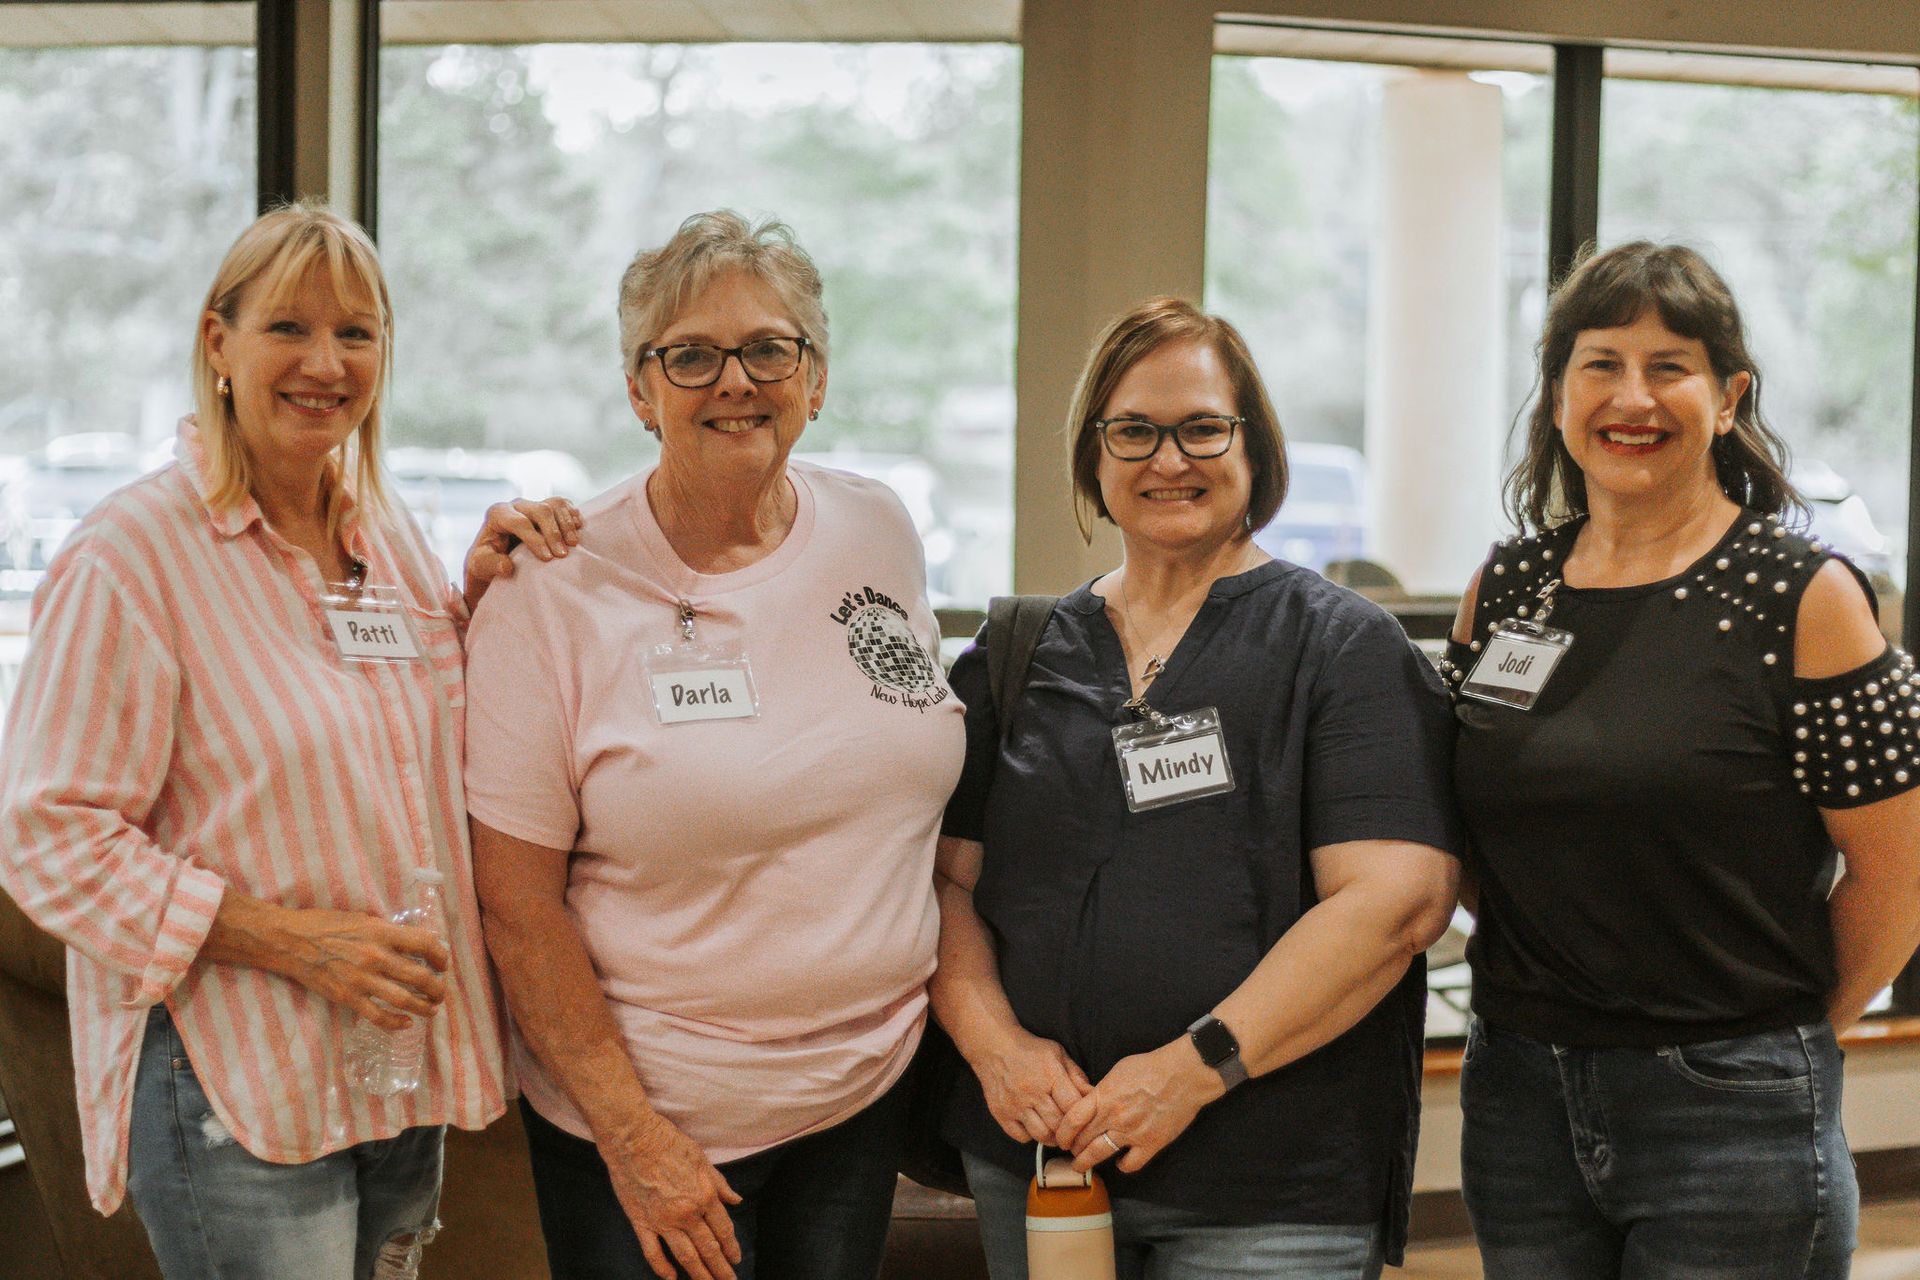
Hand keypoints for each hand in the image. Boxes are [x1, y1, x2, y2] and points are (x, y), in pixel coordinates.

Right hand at [276, 909, 448, 1030]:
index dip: (440, 955)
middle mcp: (376, 956)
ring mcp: (361, 979)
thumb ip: (389, 932)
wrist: (290, 941)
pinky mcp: (347, 997)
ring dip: (423, 1007)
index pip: (425, 944)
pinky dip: (395, 1023)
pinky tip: (406, 1023)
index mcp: (382, 932)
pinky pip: (377, 1016)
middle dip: (437, 987)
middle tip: (441, 992)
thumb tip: (416, 943)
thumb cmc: (326, 925)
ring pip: (404, 1000)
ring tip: (432, 1009)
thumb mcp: (364, 919)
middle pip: (419, 976)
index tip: (443, 963)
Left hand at [463, 497, 582, 607]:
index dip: (534, 539)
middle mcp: (516, 505)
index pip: (519, 522)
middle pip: (540, 510)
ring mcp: (534, 505)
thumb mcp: (481, 566)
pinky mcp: (547, 508)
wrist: (495, 556)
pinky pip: (564, 505)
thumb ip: (490, 565)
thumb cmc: (486, 561)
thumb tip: (507, 566)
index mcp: (497, 514)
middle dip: (553, 533)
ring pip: (555, 504)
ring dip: (567, 524)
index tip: (547, 558)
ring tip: (573, 545)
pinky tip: (578, 529)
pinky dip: (572, 516)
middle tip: (562, 555)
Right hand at [602, 1111, 743, 1279]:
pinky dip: (663, 1268)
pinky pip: (653, 1252)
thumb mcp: (702, 1159)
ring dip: (699, 1275)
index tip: (736, 1260)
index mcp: (704, 1196)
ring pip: (685, 1256)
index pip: (723, 1230)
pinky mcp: (641, 1222)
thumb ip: (719, 1184)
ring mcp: (662, 1221)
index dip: (731, 1248)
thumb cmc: (668, 1142)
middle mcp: (686, 1213)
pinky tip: (671, 1278)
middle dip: (721, 1269)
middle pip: (708, 1249)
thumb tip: (736, 1200)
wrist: (633, 1138)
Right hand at [974, 1028, 1091, 1144]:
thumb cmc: (1030, 1050)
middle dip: (1068, 1131)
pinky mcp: (1001, 1113)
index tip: (1083, 1119)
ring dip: (1052, 1137)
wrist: (994, 1047)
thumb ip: (1076, 1076)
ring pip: (1041, 1135)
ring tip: (1055, 1131)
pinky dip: (1031, 1135)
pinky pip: (1022, 1137)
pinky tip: (1034, 1125)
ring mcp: (1015, 1105)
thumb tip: (1093, 1096)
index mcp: (1050, 1075)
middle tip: (1072, 1131)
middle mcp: (1032, 1092)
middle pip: (1059, 1125)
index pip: (1073, 1107)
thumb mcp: (1058, 1054)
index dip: (1081, 1117)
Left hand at [1058, 1039, 1221, 1174]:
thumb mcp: (1118, 1070)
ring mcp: (1132, 1132)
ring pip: (1099, 1154)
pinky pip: (1131, 1164)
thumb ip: (1102, 1089)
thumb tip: (1091, 1101)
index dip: (1062, 1132)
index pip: (1072, 1120)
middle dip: (1073, 1148)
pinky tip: (1120, 1162)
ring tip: (1081, 1166)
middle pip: (1082, 1139)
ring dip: (1086, 1162)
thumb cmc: (1152, 1067)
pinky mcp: (1151, 1143)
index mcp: (1104, 1096)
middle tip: (1071, 1151)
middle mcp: (1114, 1116)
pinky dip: (1123, 1166)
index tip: (1060, 1138)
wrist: (1184, 1074)